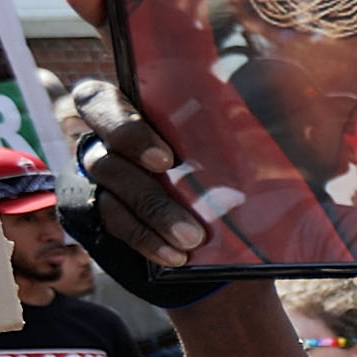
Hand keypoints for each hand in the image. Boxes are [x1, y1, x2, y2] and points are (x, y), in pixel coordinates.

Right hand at [59, 72, 207, 271]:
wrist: (201, 193)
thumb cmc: (206, 142)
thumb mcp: (208, 122)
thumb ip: (215, 116)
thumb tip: (261, 111)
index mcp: (119, 105)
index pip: (96, 101)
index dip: (125, 130)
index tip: (167, 160)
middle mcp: (99, 140)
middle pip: (104, 158)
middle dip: (144, 187)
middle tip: (184, 215)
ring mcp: (95, 177)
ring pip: (110, 196)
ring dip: (153, 218)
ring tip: (190, 239)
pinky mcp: (96, 210)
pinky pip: (115, 225)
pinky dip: (146, 240)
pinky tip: (174, 254)